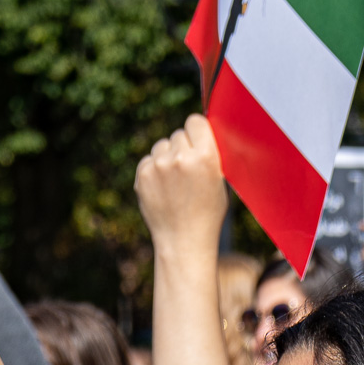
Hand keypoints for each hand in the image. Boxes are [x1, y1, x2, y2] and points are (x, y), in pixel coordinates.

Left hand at [135, 113, 227, 253]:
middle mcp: (181, 157)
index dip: (197, 132)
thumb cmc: (208, 213)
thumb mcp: (220, 181)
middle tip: (188, 172)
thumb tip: (199, 131)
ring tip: (175, 183)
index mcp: (206, 156)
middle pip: (178, 134)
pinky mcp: (142, 174)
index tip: (197, 142)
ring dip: (167, 157)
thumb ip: (209, 154)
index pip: (196, 121)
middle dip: (183, 148)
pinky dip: (153, 170)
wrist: (184, 243)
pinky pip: (149, 160)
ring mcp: (159, 165)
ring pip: (162, 145)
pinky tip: (163, 190)